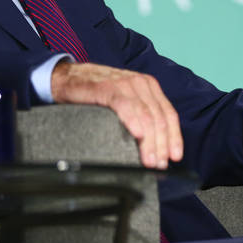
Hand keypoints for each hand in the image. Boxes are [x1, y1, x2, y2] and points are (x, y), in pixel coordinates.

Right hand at [50, 62, 182, 168]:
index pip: (169, 114)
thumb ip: (140, 115)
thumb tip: (154, 145)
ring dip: (149, 140)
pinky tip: (137, 135)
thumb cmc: (97, 93)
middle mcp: (140, 83)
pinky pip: (125, 105)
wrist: (68, 78)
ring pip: (145, 114)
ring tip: (149, 159)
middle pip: (158, 117)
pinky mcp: (107, 87)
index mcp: (148, 86)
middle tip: (159, 164)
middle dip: (161, 144)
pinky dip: (133, 121)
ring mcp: (124, 83)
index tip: (174, 156)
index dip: (174, 137)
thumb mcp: (125, 100)